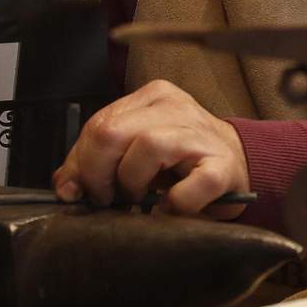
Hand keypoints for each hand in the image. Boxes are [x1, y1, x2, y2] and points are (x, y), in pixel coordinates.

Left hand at [54, 80, 251, 216]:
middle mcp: (175, 107)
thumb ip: (97, 161)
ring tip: (140, 198)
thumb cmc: (182, 160)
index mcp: (151, 98)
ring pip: (147, 148)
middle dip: (98, 174)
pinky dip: (174, 204)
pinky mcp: (222, 166)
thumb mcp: (135, 151)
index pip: (97, 125)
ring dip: (133, 184)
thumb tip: (65, 186)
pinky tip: (169, 208)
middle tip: (108, 196)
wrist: (240, 164)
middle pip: (112, 132)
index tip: (80, 189)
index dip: (81, 163)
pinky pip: (190, 187)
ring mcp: (201, 134)